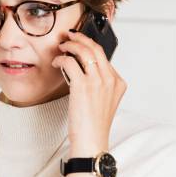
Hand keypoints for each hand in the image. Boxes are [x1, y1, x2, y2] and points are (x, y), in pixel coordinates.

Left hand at [51, 29, 125, 156]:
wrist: (91, 141)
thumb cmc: (93, 125)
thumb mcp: (103, 101)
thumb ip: (99, 84)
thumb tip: (82, 68)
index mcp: (118, 83)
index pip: (104, 56)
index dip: (89, 46)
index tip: (78, 42)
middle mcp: (111, 80)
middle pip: (96, 49)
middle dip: (81, 38)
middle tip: (69, 35)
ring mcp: (98, 82)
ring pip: (84, 52)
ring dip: (70, 45)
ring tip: (61, 46)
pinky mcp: (83, 86)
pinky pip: (70, 63)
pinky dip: (61, 59)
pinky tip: (56, 63)